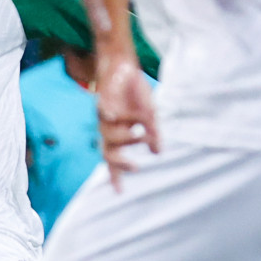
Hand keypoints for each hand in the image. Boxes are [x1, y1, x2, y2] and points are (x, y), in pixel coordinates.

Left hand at [96, 45, 158, 189]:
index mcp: (117, 134)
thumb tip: (159, 153)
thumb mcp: (148, 115)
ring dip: (128, 137)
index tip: (120, 193)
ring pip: (110, 136)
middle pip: (107, 153)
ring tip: (142, 132)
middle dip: (120, 162)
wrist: (124, 67)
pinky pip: (104, 111)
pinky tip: (113, 114)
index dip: (116, 175)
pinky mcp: (101, 101)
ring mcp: (103, 116)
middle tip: (136, 167)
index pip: (113, 159)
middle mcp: (107, 128)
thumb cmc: (134, 93)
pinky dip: (109, 113)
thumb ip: (152, 134)